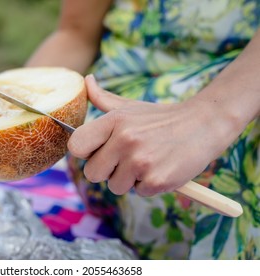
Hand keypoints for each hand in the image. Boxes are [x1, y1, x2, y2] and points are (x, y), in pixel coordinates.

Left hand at [68, 75, 228, 195]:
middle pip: (92, 173)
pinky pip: (138, 192)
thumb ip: (102, 98)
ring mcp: (140, 161)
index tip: (98, 150)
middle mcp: (124, 140)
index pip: (76, 146)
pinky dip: (149, 184)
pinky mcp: (157, 180)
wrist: (203, 124)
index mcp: (114, 121)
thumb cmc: (160, 118)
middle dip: (107, 170)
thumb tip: (86, 80)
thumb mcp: (130, 106)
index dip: (85, 152)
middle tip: (126, 158)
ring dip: (129, 179)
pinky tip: (160, 168)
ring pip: (115, 186)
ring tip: (147, 161)